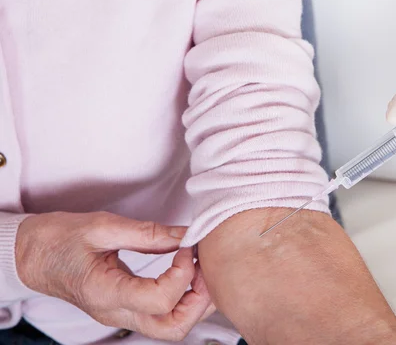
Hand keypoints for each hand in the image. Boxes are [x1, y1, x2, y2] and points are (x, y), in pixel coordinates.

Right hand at [15, 211, 212, 341]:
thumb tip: (186, 234)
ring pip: (171, 328)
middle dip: (199, 300)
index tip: (187, 246)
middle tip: (203, 266)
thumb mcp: (101, 226)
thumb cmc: (58, 239)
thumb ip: (148, 233)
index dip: (183, 272)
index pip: (159, 300)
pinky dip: (183, 299)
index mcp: (106, 292)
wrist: (32, 256)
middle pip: (173, 328)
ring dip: (194, 302)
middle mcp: (115, 313)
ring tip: (198, 268)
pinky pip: (163, 316)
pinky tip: (186, 272)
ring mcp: (121, 316)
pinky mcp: (126, 310)